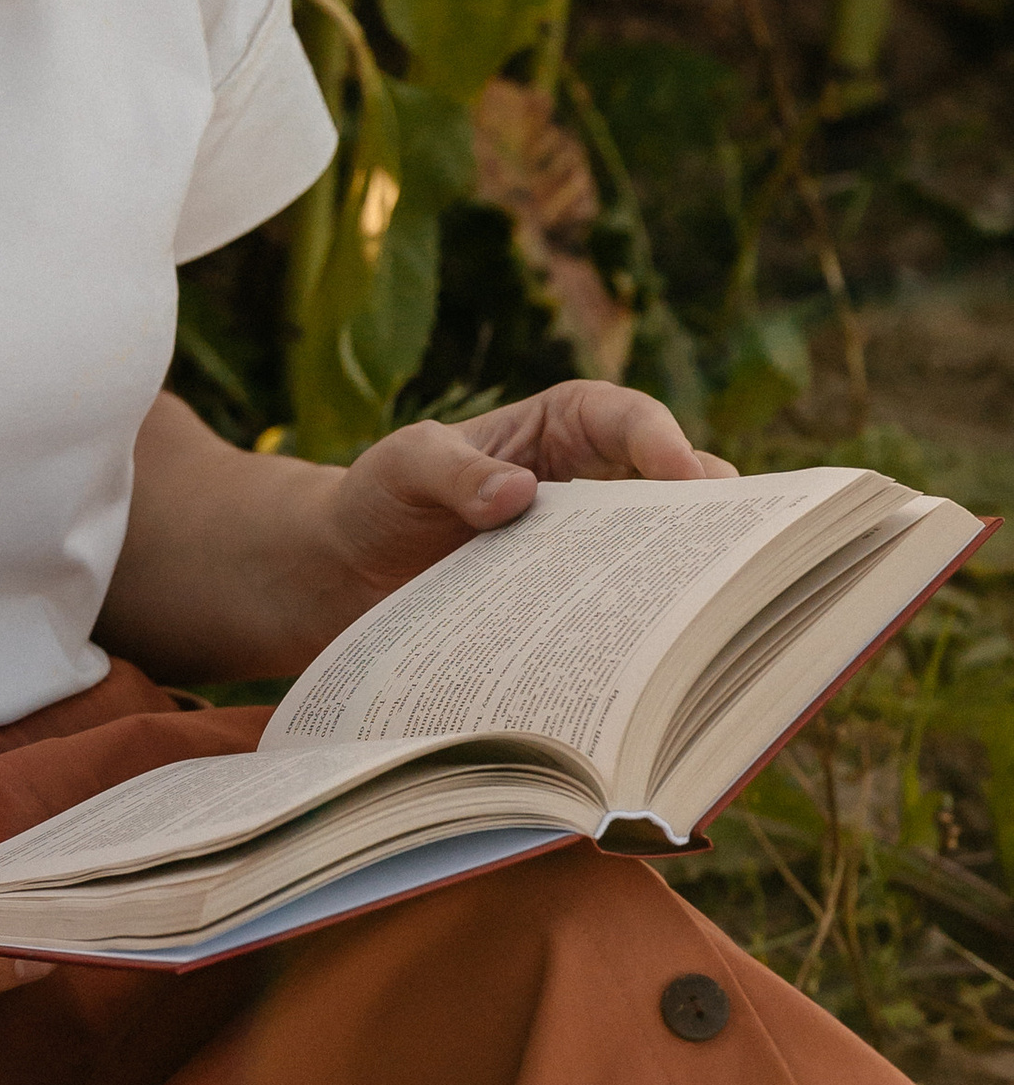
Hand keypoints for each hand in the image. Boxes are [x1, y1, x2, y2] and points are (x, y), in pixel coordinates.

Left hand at [328, 380, 737, 614]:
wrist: (350, 574)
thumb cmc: (381, 498)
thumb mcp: (403, 467)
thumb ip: (451, 472)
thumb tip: (517, 495)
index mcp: (553, 429)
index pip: (622, 417)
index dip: (660, 438)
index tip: (683, 473)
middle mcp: (584, 488)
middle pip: (667, 488)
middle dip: (708, 513)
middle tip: (736, 552)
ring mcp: (583, 553)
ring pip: (656, 557)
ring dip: (684, 580)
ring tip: (706, 616)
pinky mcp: (571, 610)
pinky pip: (619, 615)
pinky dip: (640, 635)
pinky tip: (647, 667)